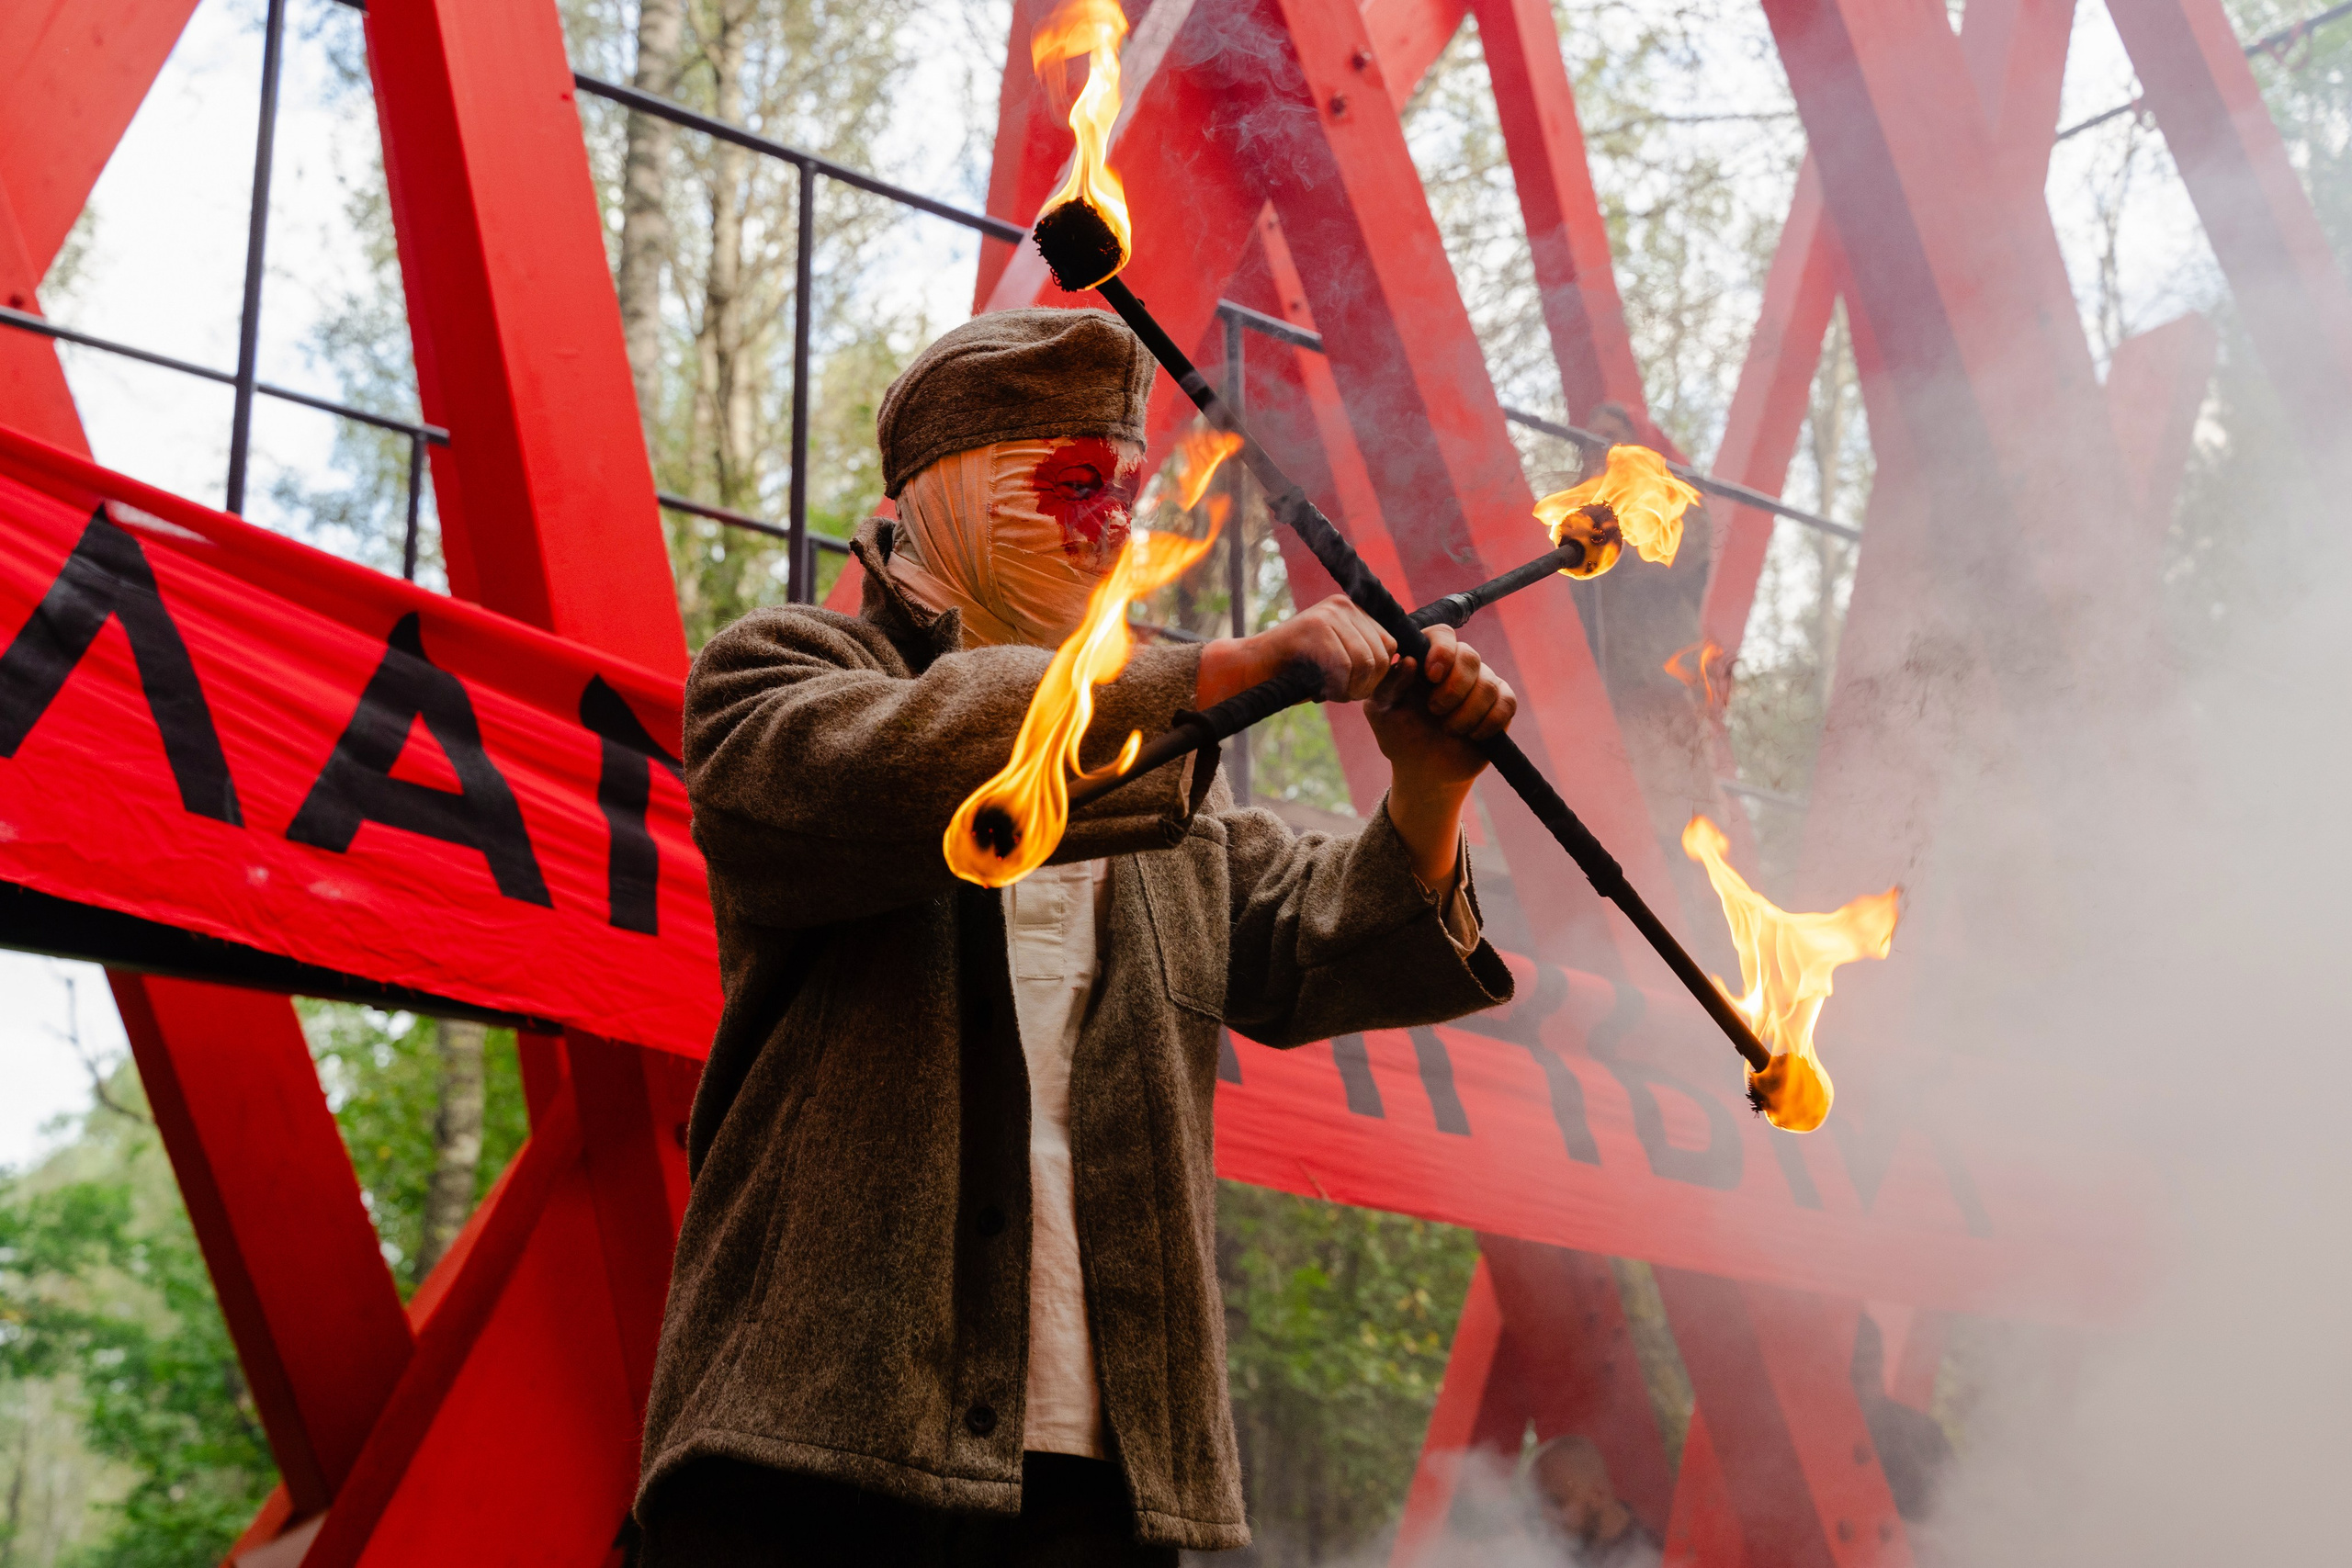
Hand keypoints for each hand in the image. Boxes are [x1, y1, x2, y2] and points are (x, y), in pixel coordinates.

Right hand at [1195, 595, 1396, 706]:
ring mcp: (1329, 614)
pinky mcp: (1314, 627)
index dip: (1376, 676)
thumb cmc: (1297, 673)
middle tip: (1340, 693)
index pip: (1389, 646)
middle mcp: (1344, 606)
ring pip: (1365, 662)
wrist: (1251, 671)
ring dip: (1349, 689)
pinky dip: (1333, 688)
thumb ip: (1366, 658)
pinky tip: (1319, 690)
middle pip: (1381, 656)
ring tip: (1329, 691)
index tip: (1352, 688)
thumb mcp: (1339, 661)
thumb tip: (1407, 665)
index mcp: (1353, 611)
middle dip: (1364, 685)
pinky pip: (1342, 667)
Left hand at [1366, 626, 1514, 784]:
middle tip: (1435, 711)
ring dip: (1467, 713)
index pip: (1442, 635)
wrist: (1424, 769)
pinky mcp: (1500, 703)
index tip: (1431, 676)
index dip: (1441, 651)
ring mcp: (1480, 682)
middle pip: (1470, 656)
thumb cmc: (1399, 733)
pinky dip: (1489, 722)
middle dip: (1454, 688)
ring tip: (1449, 730)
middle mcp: (1456, 665)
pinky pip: (1507, 702)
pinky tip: (1473, 735)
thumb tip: (1410, 661)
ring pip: (1488, 684)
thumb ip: (1390, 684)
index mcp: (1425, 658)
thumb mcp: (1382, 710)